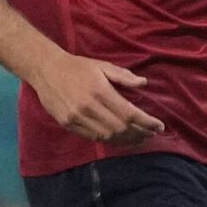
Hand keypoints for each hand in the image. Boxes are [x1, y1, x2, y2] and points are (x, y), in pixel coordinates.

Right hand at [30, 53, 165, 147]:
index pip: (129, 113)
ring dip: (126, 140)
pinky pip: (93, 137)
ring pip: (107, 136)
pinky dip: (109, 140)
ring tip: (139, 139)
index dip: (146, 122)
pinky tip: (119, 139)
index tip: (159, 126)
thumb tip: (143, 83)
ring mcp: (77, 118)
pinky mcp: (68, 124)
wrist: (46, 70)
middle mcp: (89, 107)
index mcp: (100, 90)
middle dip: (139, 133)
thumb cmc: (77, 66)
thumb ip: (123, 76)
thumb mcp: (102, 65)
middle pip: (120, 128)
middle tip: (151, 134)